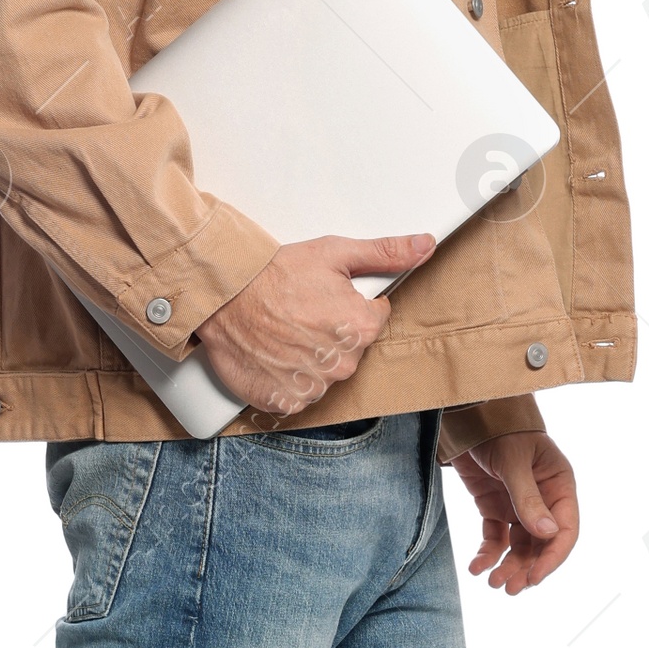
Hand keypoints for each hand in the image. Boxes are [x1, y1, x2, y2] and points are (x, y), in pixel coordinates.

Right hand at [194, 232, 434, 413]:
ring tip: (284, 333)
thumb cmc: (274, 275)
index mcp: (362, 328)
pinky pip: (298, 393)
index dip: (349, 305)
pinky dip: (288, 378)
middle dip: (330, 332)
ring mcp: (314, 387)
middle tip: (300, 313)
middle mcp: (343, 364)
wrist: (225, 297)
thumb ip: (385, 253)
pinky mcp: (287, 401)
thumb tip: (423, 246)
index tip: (324, 298)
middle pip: (349, 349)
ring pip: (324, 372)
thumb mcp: (334, 254)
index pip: (372, 320)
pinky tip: (275, 355)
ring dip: (309, 357)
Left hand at [451, 432, 578, 590]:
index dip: (552, 557)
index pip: (565, 530)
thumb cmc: (501, 430)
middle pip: (541, 545)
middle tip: (509, 588)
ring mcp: (518, 506)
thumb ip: (527, 498)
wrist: (470, 417)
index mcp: (559, 487)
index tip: (535, 577)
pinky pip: (495, 538)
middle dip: (527, 568)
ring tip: (494, 584)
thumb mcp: (514, 462)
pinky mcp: (495, 508)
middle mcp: (543, 501)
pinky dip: (487, 554)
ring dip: (508, 567)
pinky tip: (477, 568)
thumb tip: (546, 534)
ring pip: (519, 547)